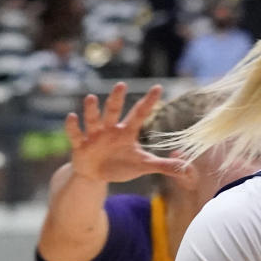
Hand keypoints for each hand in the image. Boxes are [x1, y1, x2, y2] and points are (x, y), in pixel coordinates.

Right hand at [64, 82, 183, 183]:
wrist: (96, 175)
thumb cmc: (121, 165)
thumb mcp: (143, 165)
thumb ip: (164, 165)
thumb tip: (187, 170)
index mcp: (126, 132)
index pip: (140, 114)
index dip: (149, 102)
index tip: (158, 87)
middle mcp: (110, 129)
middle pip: (114, 111)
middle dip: (116, 98)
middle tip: (121, 85)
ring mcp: (94, 136)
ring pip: (93, 119)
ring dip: (92, 109)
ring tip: (91, 98)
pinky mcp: (80, 145)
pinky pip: (75, 134)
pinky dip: (73, 126)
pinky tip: (72, 116)